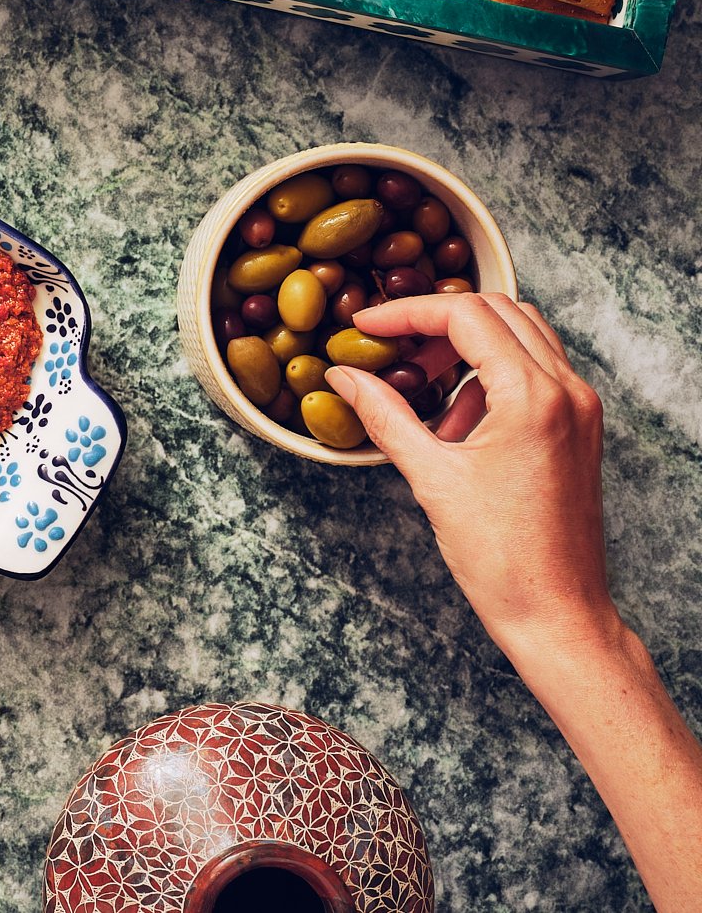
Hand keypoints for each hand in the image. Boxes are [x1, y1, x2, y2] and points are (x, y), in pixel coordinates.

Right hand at [325, 293, 615, 658]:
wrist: (558, 613)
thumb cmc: (502, 558)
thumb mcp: (431, 478)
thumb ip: (383, 416)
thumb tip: (343, 376)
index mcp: (533, 396)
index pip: (465, 315)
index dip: (406, 312)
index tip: (365, 325)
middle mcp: (567, 391)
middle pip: (498, 310)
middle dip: (437, 321)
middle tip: (388, 345)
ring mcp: (581, 409)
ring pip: (521, 335)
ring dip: (467, 346)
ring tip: (422, 388)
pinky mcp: (580, 429)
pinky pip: (536, 372)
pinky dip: (492, 376)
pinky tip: (457, 421)